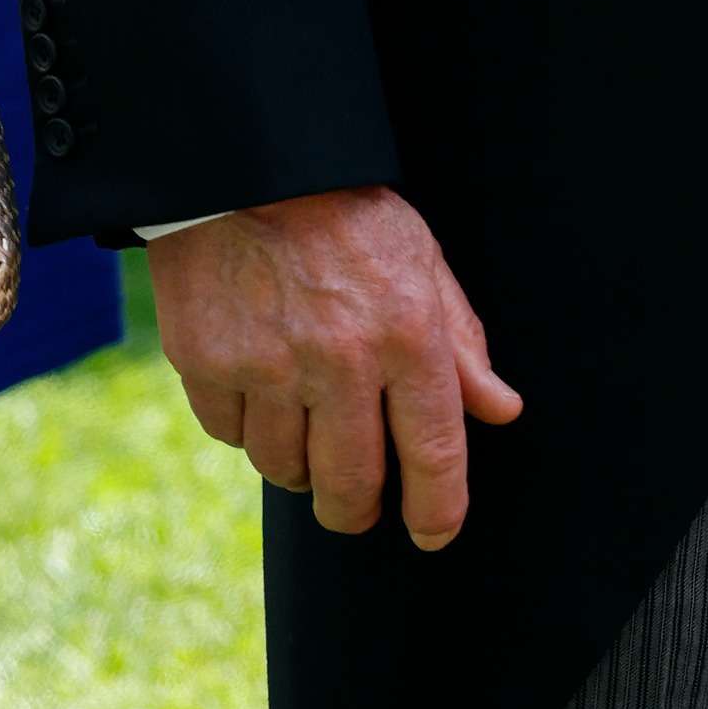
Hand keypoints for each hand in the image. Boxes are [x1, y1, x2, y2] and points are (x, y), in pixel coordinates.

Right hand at [149, 188, 521, 548]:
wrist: (250, 174)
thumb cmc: (350, 217)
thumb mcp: (427, 264)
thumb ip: (463, 343)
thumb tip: (500, 409)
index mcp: (408, 334)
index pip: (433, 447)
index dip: (438, 505)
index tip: (436, 533)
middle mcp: (340, 361)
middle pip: (351, 482)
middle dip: (359, 510)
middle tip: (360, 510)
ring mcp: (267, 368)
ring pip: (285, 468)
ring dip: (301, 468)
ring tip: (311, 435)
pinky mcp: (207, 366)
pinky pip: (231, 436)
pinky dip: (248, 430)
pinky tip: (261, 396)